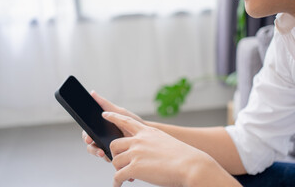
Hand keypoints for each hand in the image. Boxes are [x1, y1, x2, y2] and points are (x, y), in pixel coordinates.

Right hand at [82, 91, 144, 161]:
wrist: (146, 133)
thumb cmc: (132, 121)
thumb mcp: (118, 112)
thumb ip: (104, 103)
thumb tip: (92, 92)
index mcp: (101, 128)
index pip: (87, 132)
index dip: (86, 136)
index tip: (88, 138)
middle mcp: (102, 137)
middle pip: (90, 144)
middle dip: (92, 147)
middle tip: (98, 149)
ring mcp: (108, 147)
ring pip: (97, 152)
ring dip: (98, 153)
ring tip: (104, 154)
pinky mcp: (115, 155)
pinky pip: (107, 159)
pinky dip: (108, 159)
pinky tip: (112, 159)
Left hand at [103, 112, 231, 186]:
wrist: (190, 165)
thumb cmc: (182, 156)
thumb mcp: (165, 141)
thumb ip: (151, 143)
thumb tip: (141, 152)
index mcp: (147, 132)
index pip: (126, 121)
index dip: (113, 117)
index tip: (104, 114)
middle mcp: (139, 140)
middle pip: (114, 144)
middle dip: (115, 155)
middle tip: (120, 163)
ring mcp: (136, 153)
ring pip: (115, 161)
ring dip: (118, 170)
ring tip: (125, 176)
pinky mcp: (135, 167)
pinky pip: (118, 176)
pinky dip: (116, 182)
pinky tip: (118, 186)